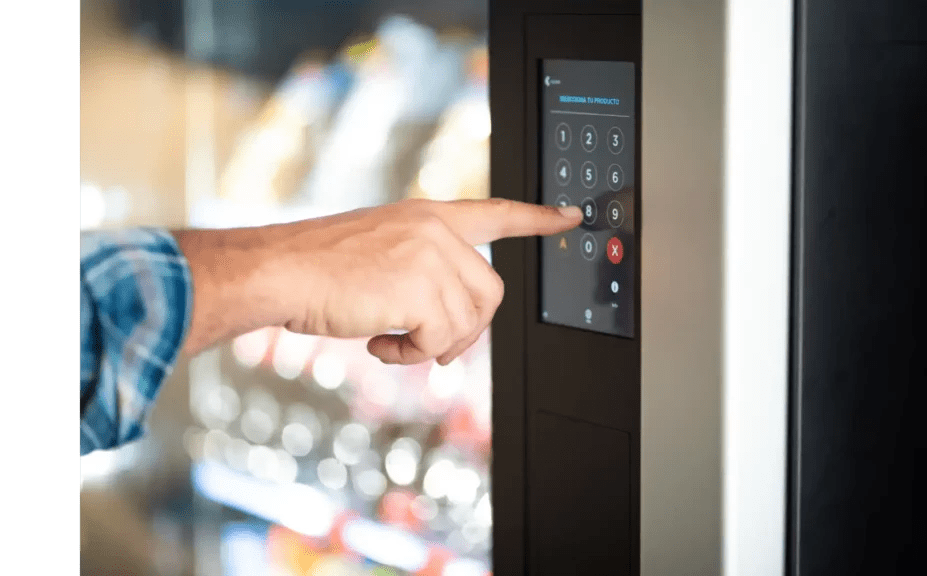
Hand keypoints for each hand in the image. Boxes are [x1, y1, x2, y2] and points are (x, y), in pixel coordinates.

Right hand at [174, 198, 581, 364]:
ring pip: (467, 322)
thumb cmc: (315, 267)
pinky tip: (379, 342)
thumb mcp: (378, 249)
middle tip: (428, 343)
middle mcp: (436, 229)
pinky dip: (411, 354)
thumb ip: (421, 269)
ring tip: (391, 338)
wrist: (279, 269)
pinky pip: (440, 340)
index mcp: (428, 215)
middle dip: (465, 329)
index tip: (570, 217)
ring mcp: (431, 256)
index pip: (497, 211)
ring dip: (430, 345)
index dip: (538, 219)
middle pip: (490, 294)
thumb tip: (451, 319)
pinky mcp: (422, 288)